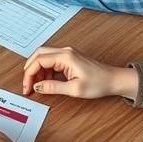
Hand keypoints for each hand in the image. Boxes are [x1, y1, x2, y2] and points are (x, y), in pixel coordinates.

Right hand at [23, 46, 137, 99]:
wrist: (114, 80)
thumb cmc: (99, 83)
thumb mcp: (75, 89)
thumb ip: (53, 87)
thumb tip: (38, 87)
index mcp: (65, 57)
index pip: (38, 61)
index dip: (29, 75)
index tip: (27, 87)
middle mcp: (64, 51)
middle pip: (38, 54)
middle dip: (30, 69)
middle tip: (28, 84)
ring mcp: (67, 53)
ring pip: (43, 57)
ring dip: (37, 70)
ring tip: (38, 85)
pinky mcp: (69, 58)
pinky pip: (51, 60)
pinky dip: (45, 70)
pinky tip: (47, 81)